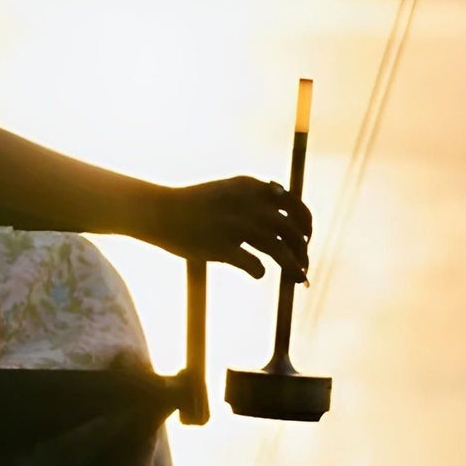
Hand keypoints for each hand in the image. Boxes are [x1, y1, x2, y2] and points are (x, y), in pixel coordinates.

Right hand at [151, 176, 311, 281]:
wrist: (159, 211)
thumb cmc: (194, 204)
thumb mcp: (228, 190)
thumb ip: (255, 198)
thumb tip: (288, 217)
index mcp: (250, 186)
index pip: (294, 204)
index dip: (306, 224)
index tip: (306, 238)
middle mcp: (247, 204)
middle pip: (291, 230)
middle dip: (303, 250)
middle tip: (303, 264)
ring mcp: (235, 226)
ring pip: (281, 251)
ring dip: (293, 268)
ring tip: (297, 280)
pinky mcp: (222, 247)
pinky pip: (255, 266)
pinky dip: (260, 272)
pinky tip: (256, 273)